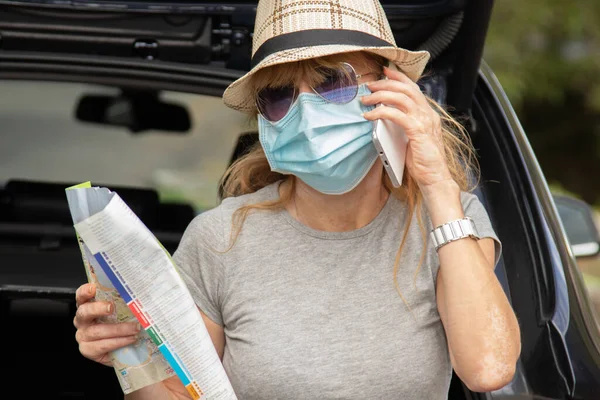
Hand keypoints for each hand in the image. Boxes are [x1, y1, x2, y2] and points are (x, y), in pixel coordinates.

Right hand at [74, 283, 140, 366]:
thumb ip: (123, 302)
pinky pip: (101, 345)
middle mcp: (82, 320)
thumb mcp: (120, 311)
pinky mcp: (87, 350)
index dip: (85, 292)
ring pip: (97, 331)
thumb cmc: (119, 325)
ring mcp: (83, 336)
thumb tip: (141, 294)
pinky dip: (118, 342)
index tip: (93, 288)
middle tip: (112, 307)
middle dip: (98, 309)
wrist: (118, 351)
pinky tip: (130, 339)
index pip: (81, 297)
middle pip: (84, 312)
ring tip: (135, 328)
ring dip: (118, 329)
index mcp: (87, 307)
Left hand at [361, 66, 454, 192]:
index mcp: (428, 114)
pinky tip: (370, 115)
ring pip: (401, 98)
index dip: (399, 78)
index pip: (414, 89)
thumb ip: (404, 125)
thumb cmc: (422, 161)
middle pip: (406, 89)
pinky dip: (381, 112)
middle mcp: (428, 114)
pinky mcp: (418, 131)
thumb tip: (385, 114)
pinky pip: (396, 115)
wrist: (435, 177)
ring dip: (380, 95)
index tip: (385, 71)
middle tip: (370, 84)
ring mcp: (424, 121)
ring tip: (366, 98)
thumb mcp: (412, 138)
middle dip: (386, 83)